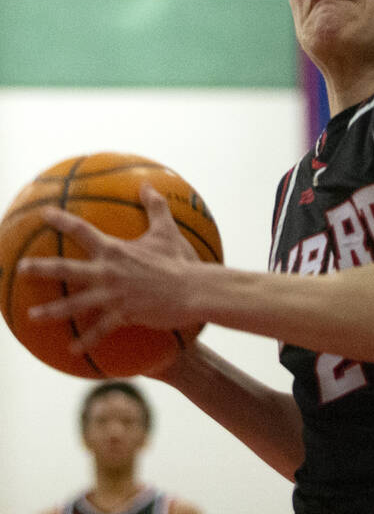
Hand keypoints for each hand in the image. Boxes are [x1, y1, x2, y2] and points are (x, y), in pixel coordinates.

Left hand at [18, 183, 202, 352]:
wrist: (194, 290)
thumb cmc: (180, 260)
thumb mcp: (167, 231)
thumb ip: (156, 206)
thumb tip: (148, 184)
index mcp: (116, 250)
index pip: (83, 231)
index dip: (62, 220)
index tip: (44, 214)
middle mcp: (108, 271)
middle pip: (66, 269)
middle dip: (40, 268)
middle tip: (20, 268)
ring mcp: (113, 295)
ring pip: (74, 304)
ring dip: (51, 311)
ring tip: (32, 316)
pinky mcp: (123, 314)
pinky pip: (100, 330)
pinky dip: (86, 340)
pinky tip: (72, 350)